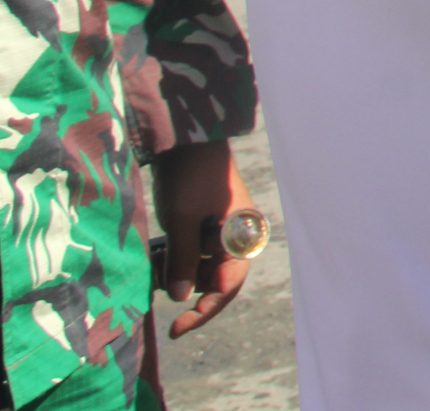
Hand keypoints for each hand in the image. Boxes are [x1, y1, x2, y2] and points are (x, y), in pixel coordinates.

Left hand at [152, 141, 255, 338]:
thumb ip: (183, 261)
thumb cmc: (190, 177)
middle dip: (188, 292)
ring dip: (177, 274)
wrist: (187, 138)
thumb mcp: (182, 221)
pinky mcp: (204, 222)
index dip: (204, 311)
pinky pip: (193, 252)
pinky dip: (174, 259)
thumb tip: (179, 299)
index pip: (227, 285)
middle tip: (160, 299)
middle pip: (216, 279)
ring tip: (151, 272)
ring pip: (201, 267)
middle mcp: (235, 236)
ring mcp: (220, 229)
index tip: (177, 328)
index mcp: (241, 236)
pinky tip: (155, 258)